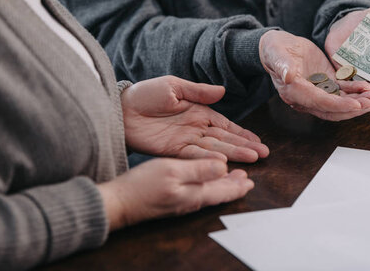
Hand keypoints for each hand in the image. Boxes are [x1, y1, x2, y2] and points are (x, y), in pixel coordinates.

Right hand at [98, 158, 252, 229]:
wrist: (118, 203)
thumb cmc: (143, 186)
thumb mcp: (174, 170)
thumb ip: (200, 169)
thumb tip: (224, 166)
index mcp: (195, 194)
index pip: (223, 190)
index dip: (238, 185)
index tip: (250, 181)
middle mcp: (190, 201)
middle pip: (218, 193)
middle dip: (233, 186)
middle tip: (246, 179)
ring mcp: (180, 202)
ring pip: (208, 193)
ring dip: (221, 185)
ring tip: (231, 179)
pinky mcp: (170, 201)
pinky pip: (196, 192)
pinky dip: (207, 185)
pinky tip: (203, 182)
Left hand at [121, 76, 268, 162]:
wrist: (120, 108)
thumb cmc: (145, 94)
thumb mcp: (174, 86)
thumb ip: (198, 91)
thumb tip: (222, 91)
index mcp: (198, 112)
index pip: (225, 125)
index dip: (242, 133)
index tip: (258, 141)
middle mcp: (195, 129)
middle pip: (224, 139)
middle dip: (244, 146)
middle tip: (263, 154)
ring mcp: (185, 141)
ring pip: (213, 149)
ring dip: (232, 154)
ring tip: (252, 159)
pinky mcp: (172, 151)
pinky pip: (193, 156)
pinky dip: (207, 160)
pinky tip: (223, 163)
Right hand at [259, 30, 369, 120]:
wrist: (277, 46)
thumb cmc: (275, 49)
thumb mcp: (277, 54)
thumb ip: (283, 65)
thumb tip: (288, 76)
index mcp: (294, 92)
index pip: (320, 103)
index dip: (339, 105)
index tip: (356, 104)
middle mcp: (306, 97)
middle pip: (333, 109)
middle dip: (354, 108)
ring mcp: (317, 91)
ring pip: (340, 102)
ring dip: (358, 101)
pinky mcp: (324, 83)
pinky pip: (342, 90)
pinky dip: (355, 90)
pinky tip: (368, 86)